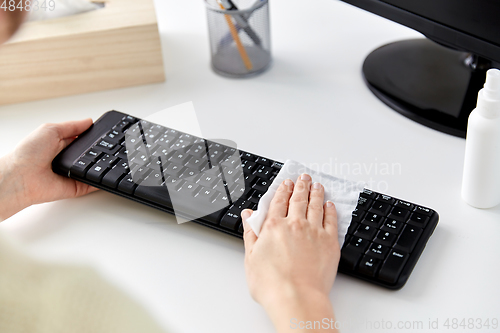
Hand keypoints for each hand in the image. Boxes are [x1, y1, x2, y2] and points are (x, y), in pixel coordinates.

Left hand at [0, 119, 97, 219]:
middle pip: (91, 153)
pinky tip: (105, 174)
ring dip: (101, 164)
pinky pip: (93, 184)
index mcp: (61, 144)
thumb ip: (72, 126)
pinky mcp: (76, 187)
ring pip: (95, 168)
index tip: (104, 132)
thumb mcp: (50, 130)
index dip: (93, 136)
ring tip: (105, 158)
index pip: (82, 138)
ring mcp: (73, 174)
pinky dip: (100, 181)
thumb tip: (89, 121)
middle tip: (107, 146)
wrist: (20, 178)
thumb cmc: (27, 154)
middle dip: (100, 150)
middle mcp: (67, 159)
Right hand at [242, 174, 339, 331]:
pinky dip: (330, 210)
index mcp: (273, 227)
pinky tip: (330, 205)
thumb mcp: (250, 258)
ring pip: (315, 206)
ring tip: (317, 185)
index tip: (286, 183)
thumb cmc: (272, 284)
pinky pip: (331, 220)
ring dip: (316, 193)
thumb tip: (248, 216)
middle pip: (298, 199)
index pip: (278, 202)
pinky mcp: (329, 243)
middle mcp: (294, 224)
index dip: (282, 190)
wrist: (296, 297)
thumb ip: (251, 233)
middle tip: (303, 177)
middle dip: (300, 186)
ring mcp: (314, 232)